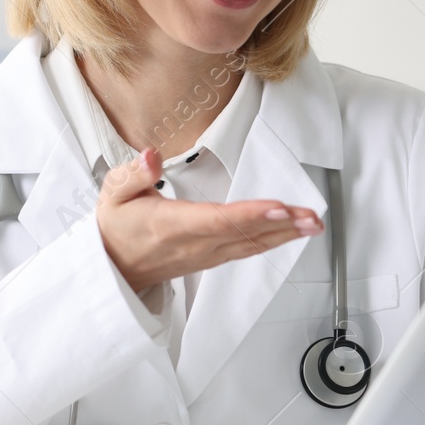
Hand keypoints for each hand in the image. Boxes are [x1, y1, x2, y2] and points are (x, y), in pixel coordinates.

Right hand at [96, 147, 322, 293]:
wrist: (112, 268)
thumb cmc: (116, 229)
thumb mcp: (113, 194)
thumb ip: (133, 174)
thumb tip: (150, 156)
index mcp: (170, 226)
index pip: (215, 220)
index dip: (249, 215)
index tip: (277, 208)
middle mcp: (193, 244)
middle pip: (243, 235)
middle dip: (281, 225)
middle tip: (311, 216)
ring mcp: (204, 255)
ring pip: (250, 246)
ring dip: (284, 235)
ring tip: (312, 224)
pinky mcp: (212, 259)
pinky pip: (246, 251)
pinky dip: (272, 241)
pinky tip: (290, 233)